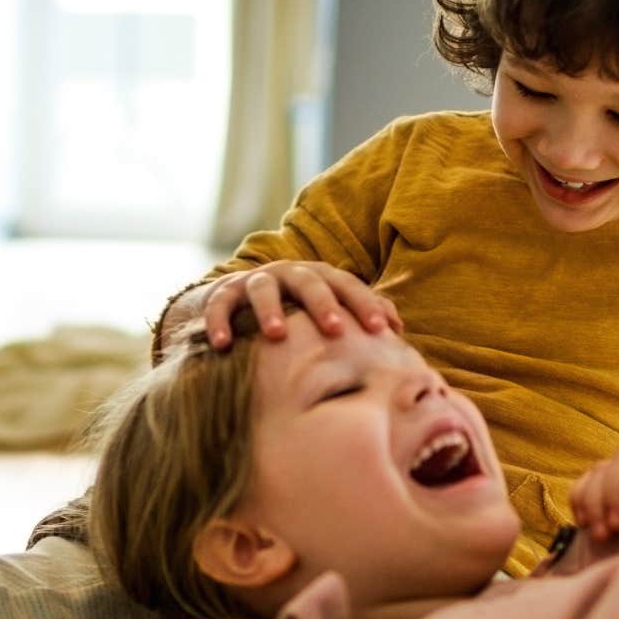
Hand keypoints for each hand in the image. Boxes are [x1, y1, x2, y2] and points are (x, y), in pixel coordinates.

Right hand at [200, 261, 401, 348]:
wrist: (240, 300)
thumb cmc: (296, 310)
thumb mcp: (327, 309)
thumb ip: (359, 314)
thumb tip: (398, 329)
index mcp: (321, 277)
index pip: (348, 285)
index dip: (365, 304)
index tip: (382, 330)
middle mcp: (290, 273)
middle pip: (310, 281)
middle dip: (323, 304)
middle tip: (334, 330)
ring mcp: (256, 280)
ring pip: (264, 288)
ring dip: (270, 309)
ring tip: (276, 335)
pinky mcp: (224, 292)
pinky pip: (220, 304)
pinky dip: (219, 322)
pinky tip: (222, 345)